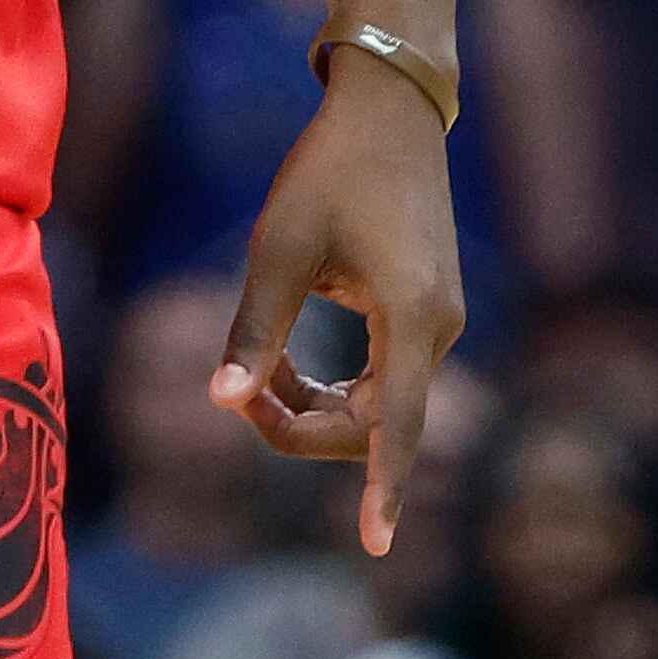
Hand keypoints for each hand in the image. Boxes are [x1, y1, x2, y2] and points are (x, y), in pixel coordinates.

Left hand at [210, 59, 461, 554]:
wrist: (387, 113)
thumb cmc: (327, 172)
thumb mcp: (278, 250)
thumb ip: (254, 332)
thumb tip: (218, 402)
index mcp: (409, 317)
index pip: (397, 424)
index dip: (385, 488)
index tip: (376, 545)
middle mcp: (438, 330)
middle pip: (376, 424)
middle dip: (304, 427)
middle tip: (236, 397)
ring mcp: (439, 323)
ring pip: (380, 406)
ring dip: (316, 407)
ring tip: (255, 375)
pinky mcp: (428, 313)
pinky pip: (386, 379)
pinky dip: (337, 385)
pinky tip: (288, 365)